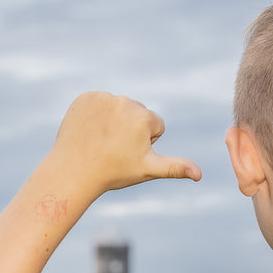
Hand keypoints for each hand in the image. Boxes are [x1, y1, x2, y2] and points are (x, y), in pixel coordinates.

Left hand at [49, 92, 201, 193]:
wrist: (72, 172)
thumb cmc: (113, 172)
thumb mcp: (147, 169)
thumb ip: (175, 167)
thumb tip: (199, 175)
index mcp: (144, 118)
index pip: (155, 125)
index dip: (144, 142)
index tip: (127, 153)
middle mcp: (125, 102)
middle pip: (137, 114)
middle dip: (130, 129)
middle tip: (113, 148)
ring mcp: (102, 98)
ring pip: (118, 108)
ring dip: (113, 121)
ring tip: (101, 141)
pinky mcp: (85, 98)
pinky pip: (98, 103)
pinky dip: (95, 115)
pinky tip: (89, 131)